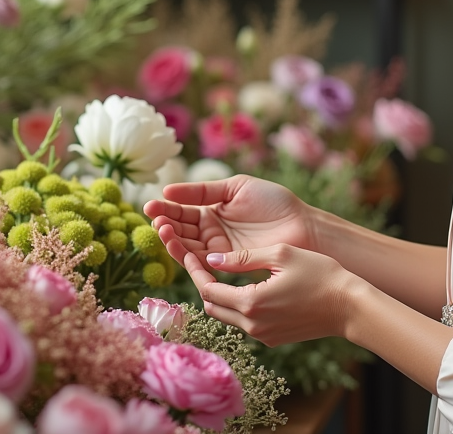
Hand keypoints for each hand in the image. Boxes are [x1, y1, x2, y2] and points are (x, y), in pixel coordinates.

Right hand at [143, 175, 316, 269]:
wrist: (303, 226)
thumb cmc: (274, 202)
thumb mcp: (236, 188)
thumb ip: (203, 191)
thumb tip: (167, 189)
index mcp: (213, 209)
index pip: (183, 210)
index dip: (166, 208)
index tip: (150, 206)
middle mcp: (213, 231)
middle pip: (181, 229)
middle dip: (166, 225)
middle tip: (154, 220)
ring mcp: (219, 249)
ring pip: (188, 246)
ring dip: (173, 240)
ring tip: (162, 231)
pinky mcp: (228, 264)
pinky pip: (203, 261)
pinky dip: (188, 255)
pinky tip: (177, 245)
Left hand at [183, 245, 357, 346]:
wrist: (349, 306)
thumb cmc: (319, 273)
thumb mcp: (280, 255)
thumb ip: (243, 258)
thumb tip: (212, 259)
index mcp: (250, 303)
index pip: (208, 290)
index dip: (194, 271)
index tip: (188, 253)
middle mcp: (252, 325)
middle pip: (212, 306)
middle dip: (203, 284)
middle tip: (200, 261)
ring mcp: (263, 335)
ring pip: (227, 316)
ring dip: (220, 296)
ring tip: (219, 272)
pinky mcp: (273, 339)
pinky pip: (245, 322)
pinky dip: (238, 305)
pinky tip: (245, 287)